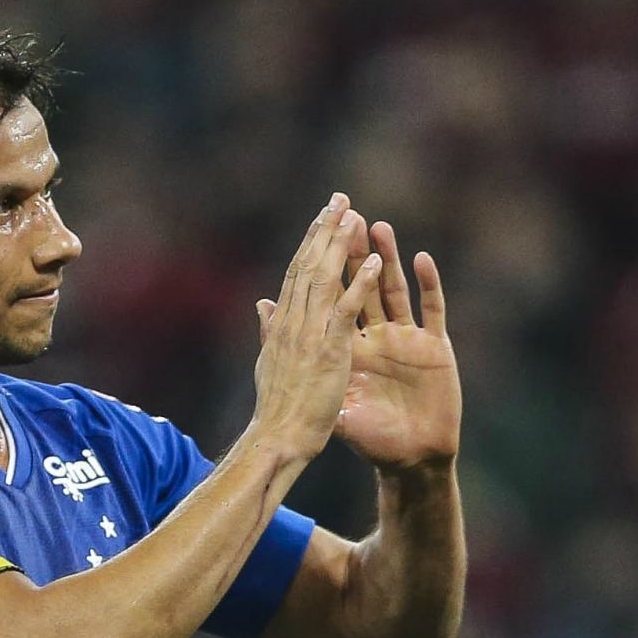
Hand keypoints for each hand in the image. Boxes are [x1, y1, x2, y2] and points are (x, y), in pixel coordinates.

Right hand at [249, 193, 382, 458]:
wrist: (278, 437)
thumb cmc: (277, 407)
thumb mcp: (270, 362)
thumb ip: (270, 330)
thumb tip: (262, 305)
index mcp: (282, 324)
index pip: (296, 274)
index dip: (309, 242)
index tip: (322, 217)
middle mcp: (294, 322)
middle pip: (309, 266)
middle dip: (325, 230)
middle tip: (340, 199)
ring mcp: (311, 334)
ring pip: (325, 280)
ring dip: (340, 246)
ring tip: (355, 216)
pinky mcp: (330, 350)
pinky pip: (347, 311)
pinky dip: (360, 286)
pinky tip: (374, 263)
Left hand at [256, 219, 459, 470]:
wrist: (408, 459)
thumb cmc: (370, 438)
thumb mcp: (332, 402)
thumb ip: (305, 368)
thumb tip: (272, 335)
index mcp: (349, 346)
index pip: (333, 301)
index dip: (325, 270)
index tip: (314, 237)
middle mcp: (377, 336)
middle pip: (362, 286)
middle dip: (354, 252)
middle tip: (346, 215)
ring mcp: (406, 340)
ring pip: (394, 290)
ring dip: (387, 258)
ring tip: (377, 227)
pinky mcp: (434, 348)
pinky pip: (432, 310)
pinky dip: (428, 285)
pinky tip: (422, 260)